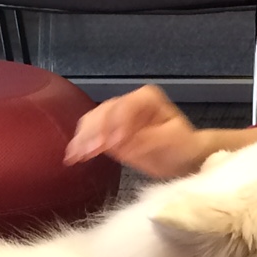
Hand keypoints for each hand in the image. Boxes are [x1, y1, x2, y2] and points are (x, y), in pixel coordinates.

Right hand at [64, 85, 211, 178]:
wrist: (183, 158)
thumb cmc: (182, 147)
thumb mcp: (170, 141)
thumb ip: (145, 139)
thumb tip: (118, 143)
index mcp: (146, 98)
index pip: (125, 107)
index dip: (115, 124)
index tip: (111, 145)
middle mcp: (128, 102)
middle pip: (104, 112)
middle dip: (94, 132)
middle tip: (87, 152)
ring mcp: (116, 115)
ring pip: (92, 120)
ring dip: (82, 138)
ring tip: (75, 155)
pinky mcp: (108, 131)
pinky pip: (90, 133)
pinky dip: (81, 143)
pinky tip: (74, 155)